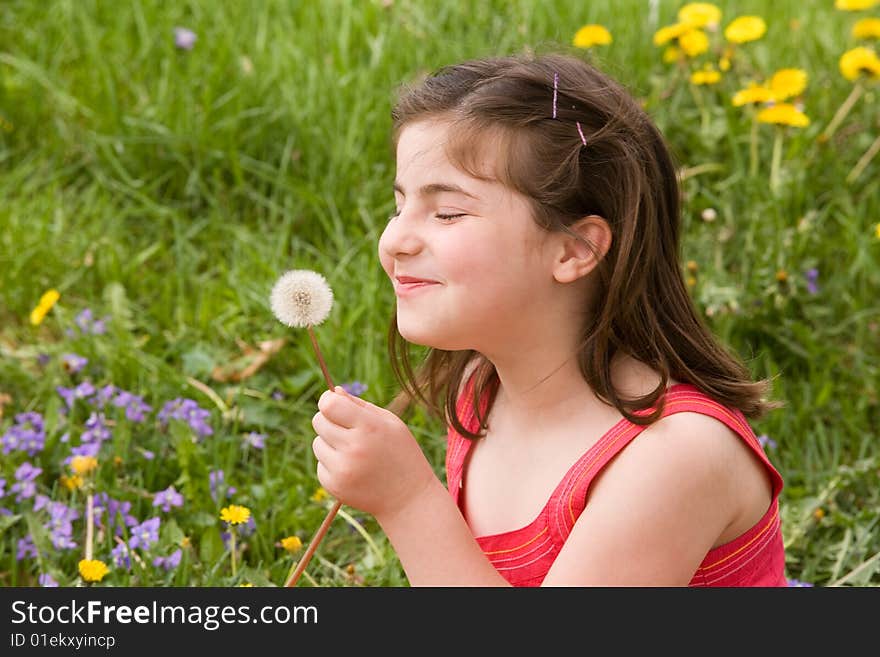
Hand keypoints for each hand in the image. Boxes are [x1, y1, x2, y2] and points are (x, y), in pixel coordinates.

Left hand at [311, 386, 436, 518]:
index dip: (327, 400)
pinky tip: (353, 469)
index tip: (333, 403)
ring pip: (317, 443)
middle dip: (328, 420)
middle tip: (347, 429)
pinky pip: (320, 464)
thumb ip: (360, 405)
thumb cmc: (401, 453)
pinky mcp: (334, 486)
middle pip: (319, 421)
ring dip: (329, 443)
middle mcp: (353, 448)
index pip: (329, 405)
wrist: (408, 498)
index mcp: (369, 427)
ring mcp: (342, 469)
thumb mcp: (390, 423)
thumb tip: (333, 392)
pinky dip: (332, 463)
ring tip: (354, 452)